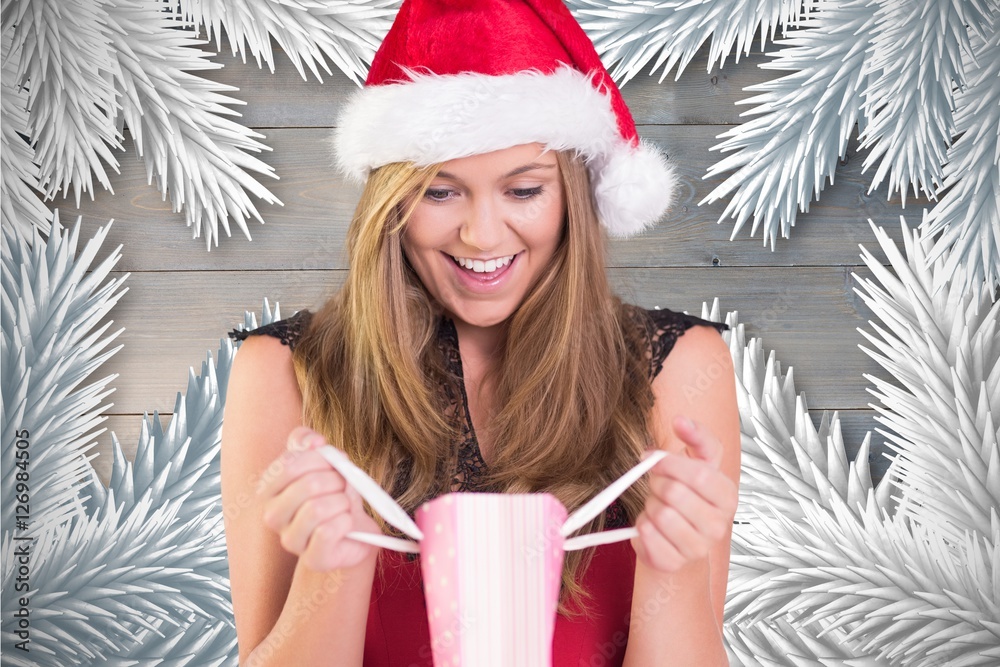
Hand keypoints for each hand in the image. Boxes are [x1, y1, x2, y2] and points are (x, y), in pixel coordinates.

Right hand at [258, 426, 381, 571]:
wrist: (355, 530)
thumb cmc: (334, 495)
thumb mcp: (322, 461)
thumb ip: (308, 442)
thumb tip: (313, 441)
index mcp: (269, 489)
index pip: (290, 464)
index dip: (320, 459)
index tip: (333, 464)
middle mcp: (273, 516)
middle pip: (308, 485)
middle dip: (335, 480)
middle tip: (343, 486)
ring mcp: (290, 540)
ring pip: (317, 509)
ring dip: (342, 502)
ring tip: (344, 505)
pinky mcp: (313, 559)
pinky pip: (328, 532)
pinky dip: (346, 522)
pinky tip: (346, 523)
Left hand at [632, 416, 737, 572]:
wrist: (677, 538)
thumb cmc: (687, 494)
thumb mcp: (697, 462)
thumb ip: (695, 436)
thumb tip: (680, 420)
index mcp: (727, 496)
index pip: (700, 475)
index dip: (671, 463)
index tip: (652, 458)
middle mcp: (718, 525)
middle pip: (676, 493)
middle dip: (657, 483)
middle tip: (656, 485)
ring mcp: (698, 547)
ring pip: (660, 514)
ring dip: (649, 504)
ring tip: (656, 506)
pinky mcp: (674, 562)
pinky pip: (646, 535)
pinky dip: (640, 525)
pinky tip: (650, 525)